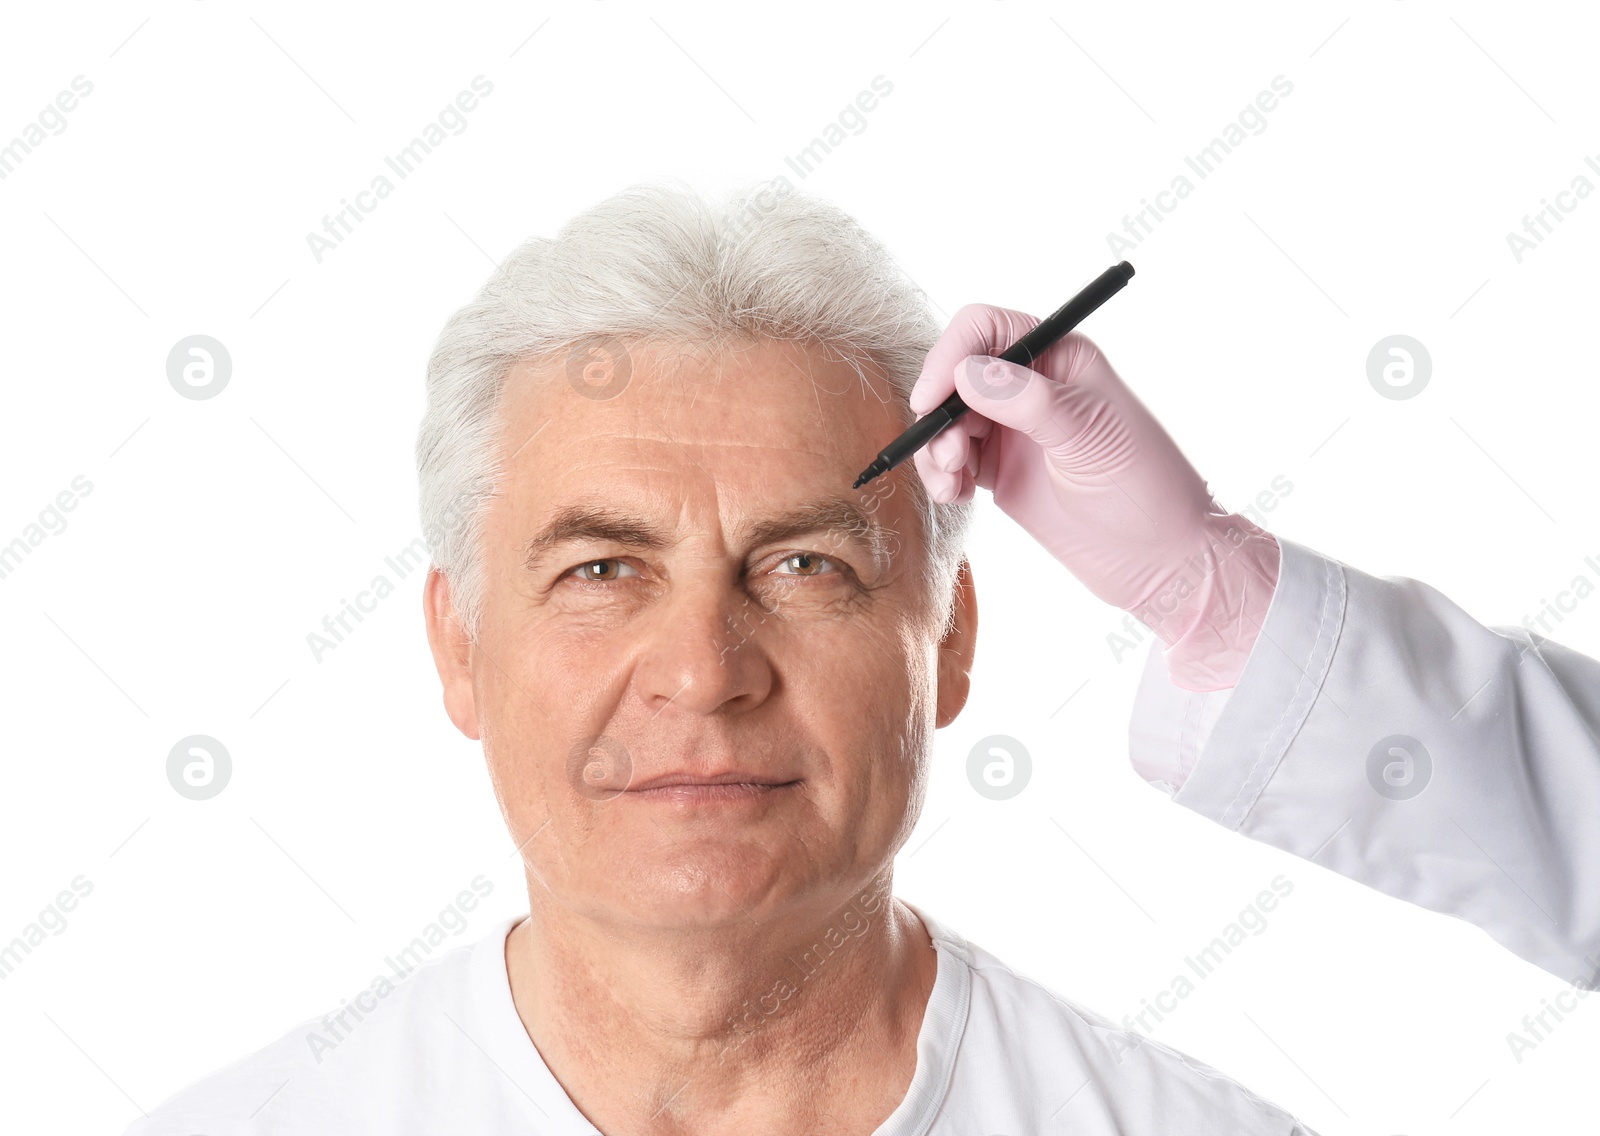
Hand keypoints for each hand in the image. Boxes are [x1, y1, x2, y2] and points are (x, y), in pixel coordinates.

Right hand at [908, 303, 1279, 691]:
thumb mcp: (1088, 434)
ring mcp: (1012, 428)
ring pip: (947, 420)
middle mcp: (1031, 385)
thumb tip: (966, 371)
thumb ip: (1027, 400)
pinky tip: (957, 495)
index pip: (987, 329)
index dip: (951, 355)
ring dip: (936, 448)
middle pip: (955, 374)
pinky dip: (941, 474)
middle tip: (950, 455)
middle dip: (940, 412)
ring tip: (953, 483)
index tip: (932, 398)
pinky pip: (951, 459)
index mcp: (1059, 357)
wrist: (1158, 557)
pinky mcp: (1000, 469)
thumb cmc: (1143, 486)